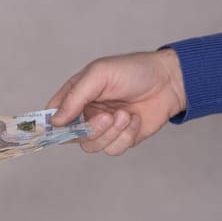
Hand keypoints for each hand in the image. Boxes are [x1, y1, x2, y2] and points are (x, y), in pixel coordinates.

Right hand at [47, 49, 185, 154]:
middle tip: (107, 116)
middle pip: (72, 136)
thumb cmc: (133, 71)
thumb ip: (75, 97)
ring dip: (111, 133)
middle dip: (90, 129)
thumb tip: (55, 121)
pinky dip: (126, 136)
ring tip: (126, 115)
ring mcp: (103, 128)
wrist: (170, 82)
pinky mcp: (121, 138)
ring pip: (92, 146)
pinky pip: (113, 149)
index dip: (52, 125)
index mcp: (76, 96)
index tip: (58, 128)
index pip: (53, 115)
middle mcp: (86, 114)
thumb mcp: (99, 75)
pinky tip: (134, 120)